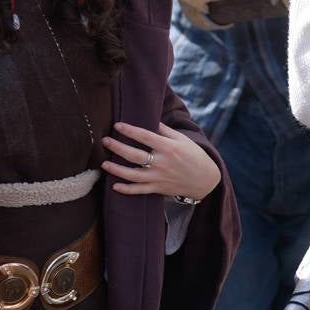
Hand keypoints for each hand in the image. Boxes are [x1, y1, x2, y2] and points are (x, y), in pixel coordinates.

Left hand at [102, 122, 220, 202]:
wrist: (205, 180)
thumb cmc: (194, 155)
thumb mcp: (182, 139)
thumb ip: (165, 130)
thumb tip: (149, 119)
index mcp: (169, 147)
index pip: (145, 137)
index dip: (130, 130)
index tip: (117, 125)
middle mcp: (162, 163)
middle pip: (135, 155)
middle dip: (117, 148)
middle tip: (105, 141)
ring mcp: (159, 177)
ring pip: (133, 175)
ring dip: (116, 170)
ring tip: (104, 164)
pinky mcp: (158, 189)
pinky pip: (140, 191)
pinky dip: (127, 190)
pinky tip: (114, 186)